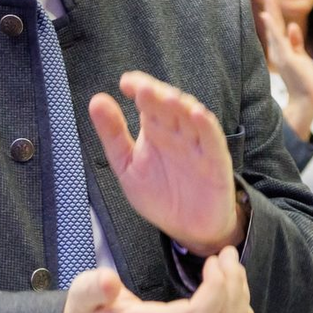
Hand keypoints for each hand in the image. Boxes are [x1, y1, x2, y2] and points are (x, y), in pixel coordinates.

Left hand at [89, 71, 244, 255]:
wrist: (189, 229)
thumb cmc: (160, 196)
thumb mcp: (126, 165)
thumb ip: (113, 135)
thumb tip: (97, 101)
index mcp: (155, 130)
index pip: (148, 101)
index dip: (139, 87)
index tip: (125, 83)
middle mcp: (177, 133)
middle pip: (169, 106)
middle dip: (157, 95)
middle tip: (142, 89)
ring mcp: (197, 145)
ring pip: (191, 118)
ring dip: (180, 105)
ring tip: (166, 97)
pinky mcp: (216, 161)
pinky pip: (213, 140)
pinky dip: (207, 126)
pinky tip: (198, 115)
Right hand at [258, 0, 312, 139]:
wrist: (305, 97)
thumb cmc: (303, 78)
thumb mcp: (301, 56)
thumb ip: (296, 41)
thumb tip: (291, 25)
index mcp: (281, 47)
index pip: (276, 24)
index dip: (273, 9)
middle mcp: (278, 48)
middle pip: (274, 22)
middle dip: (270, 4)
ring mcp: (280, 53)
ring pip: (275, 27)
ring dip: (271, 10)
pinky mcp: (286, 58)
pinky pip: (278, 40)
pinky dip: (272, 28)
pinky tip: (267, 16)